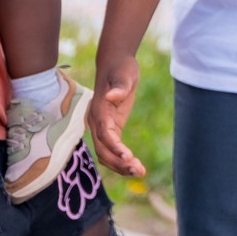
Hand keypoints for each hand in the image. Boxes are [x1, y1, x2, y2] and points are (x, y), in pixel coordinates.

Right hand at [86, 53, 144, 176]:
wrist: (115, 63)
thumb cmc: (120, 68)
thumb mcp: (124, 75)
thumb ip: (120, 87)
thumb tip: (113, 96)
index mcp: (98, 110)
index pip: (104, 134)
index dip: (115, 147)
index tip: (129, 157)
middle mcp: (96, 121)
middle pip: (103, 150)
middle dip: (119, 163)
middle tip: (139, 170)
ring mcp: (102, 126)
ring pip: (106, 154)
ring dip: (120, 166)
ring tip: (140, 172)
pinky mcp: (110, 128)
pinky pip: (112, 149)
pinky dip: (121, 159)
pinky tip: (134, 167)